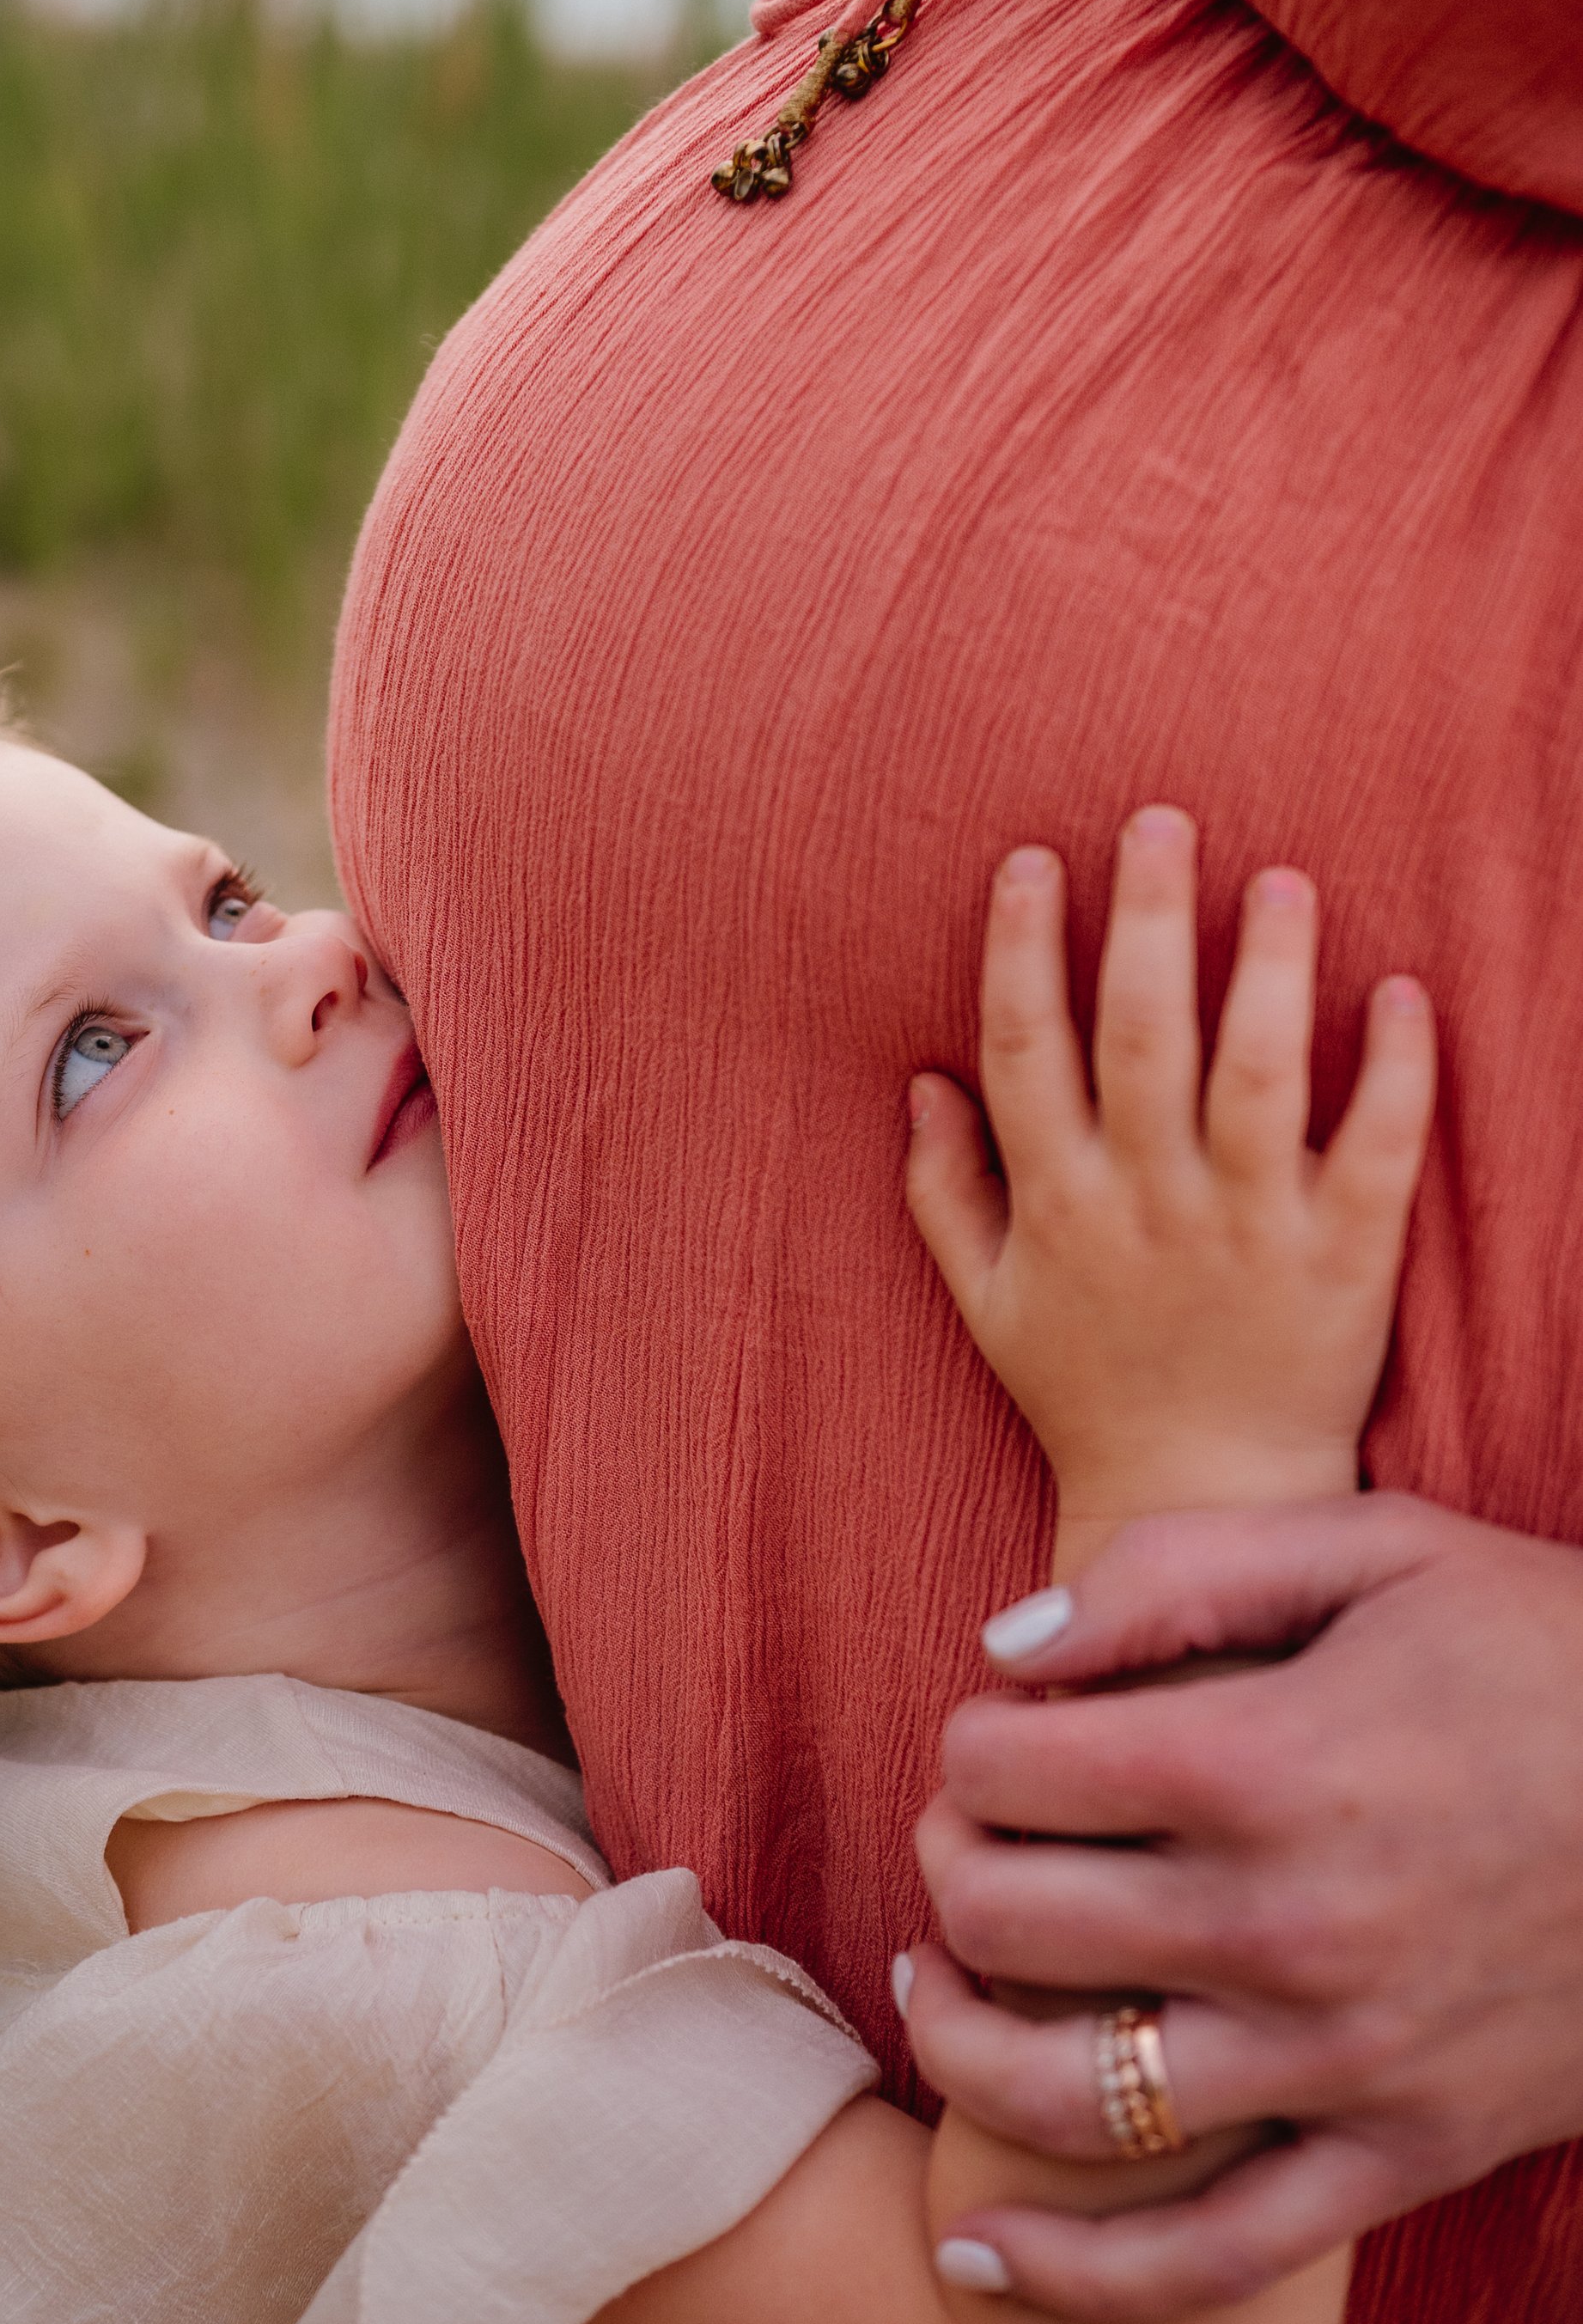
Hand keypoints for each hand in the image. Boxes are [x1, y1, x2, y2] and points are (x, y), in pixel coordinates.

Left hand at [901, 1493, 1582, 2318]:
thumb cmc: (1546, 1652)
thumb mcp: (1375, 1545)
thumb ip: (1175, 1572)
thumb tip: (1007, 1647)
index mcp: (1267, 1762)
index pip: (1007, 1773)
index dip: (973, 1741)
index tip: (1008, 1730)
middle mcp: (1285, 1925)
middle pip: (1006, 1922)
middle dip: (951, 1863)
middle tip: (975, 1832)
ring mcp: (1341, 2060)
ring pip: (1060, 2099)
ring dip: (957, 2043)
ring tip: (935, 1988)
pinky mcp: (1402, 2157)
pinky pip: (1208, 2259)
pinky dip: (1075, 2278)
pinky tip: (975, 2256)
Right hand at [904, 808, 1435, 1559]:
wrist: (1202, 1504)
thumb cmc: (1083, 1392)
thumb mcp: (984, 1300)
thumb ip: (945, 1188)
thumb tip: (921, 1078)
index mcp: (1057, 1204)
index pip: (1024, 1051)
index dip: (1020, 949)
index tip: (1030, 859)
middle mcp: (1149, 1208)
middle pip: (1141, 1038)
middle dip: (1146, 919)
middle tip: (1163, 819)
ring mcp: (1250, 1233)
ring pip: (1258, 1079)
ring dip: (1267, 971)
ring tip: (1281, 879)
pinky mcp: (1344, 1263)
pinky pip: (1374, 1153)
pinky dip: (1393, 1071)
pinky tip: (1400, 990)